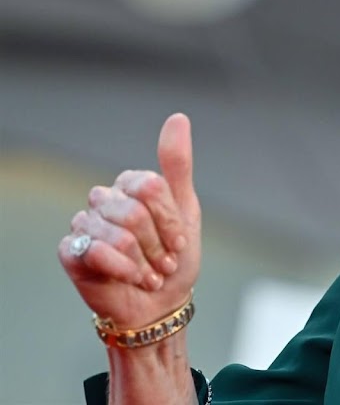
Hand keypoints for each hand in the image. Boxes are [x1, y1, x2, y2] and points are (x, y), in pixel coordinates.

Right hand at [58, 113, 201, 329]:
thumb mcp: (186, 210)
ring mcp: (85, 224)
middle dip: (158, 245)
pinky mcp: (71, 251)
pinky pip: (95, 252)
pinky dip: (121, 269)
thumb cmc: (175, 257)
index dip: (170, 220)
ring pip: (118, 235)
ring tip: (148, 274)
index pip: (151, 187)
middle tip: (164, 263)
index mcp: (131, 185)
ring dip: (143, 262)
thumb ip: (178, 165)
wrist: (161, 304)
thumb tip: (177, 118)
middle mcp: (104, 199)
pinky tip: (127, 277)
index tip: (179, 241)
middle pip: (135, 212)